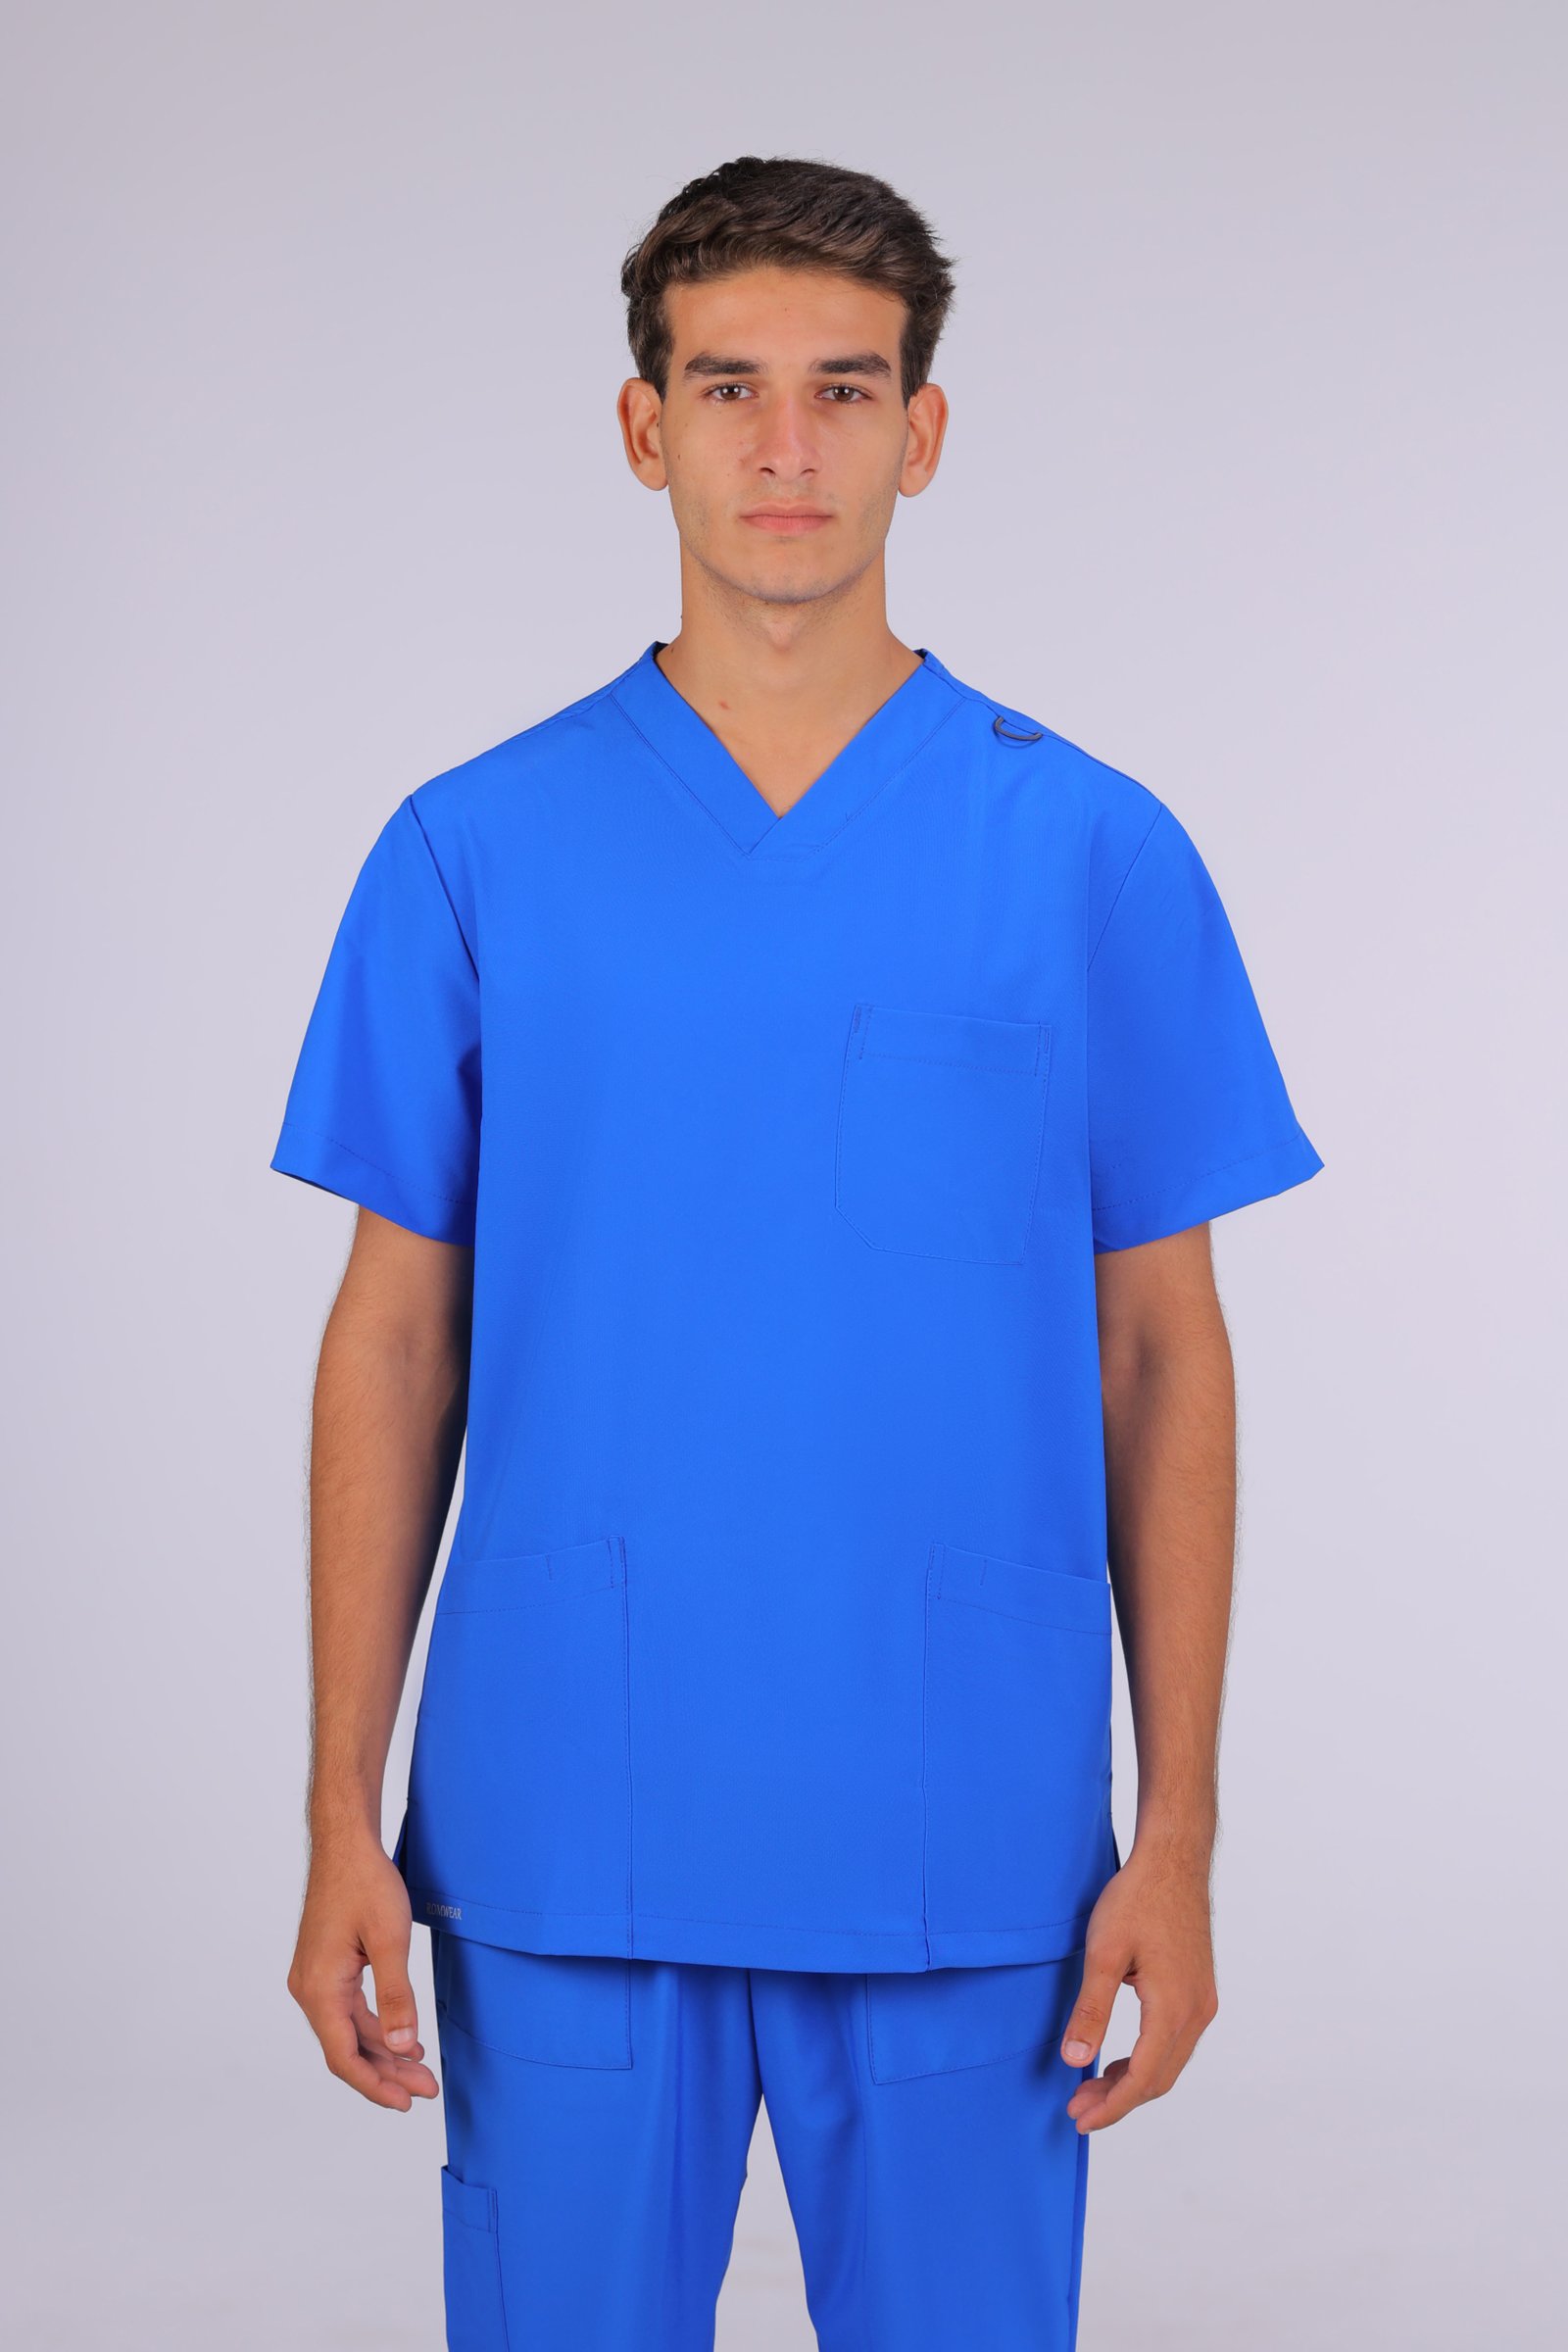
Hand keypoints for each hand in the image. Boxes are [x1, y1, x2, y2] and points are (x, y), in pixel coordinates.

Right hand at [287, 1836, 438, 2108]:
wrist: (345, 1844)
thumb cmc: (365, 1884)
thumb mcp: (390, 1940)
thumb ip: (397, 1996)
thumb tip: (403, 2047)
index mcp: (319, 1989)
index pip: (344, 2056)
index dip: (374, 2085)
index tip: (405, 2103)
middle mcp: (310, 1989)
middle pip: (348, 2049)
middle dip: (387, 2072)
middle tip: (427, 2089)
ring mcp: (315, 1979)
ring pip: (350, 2032)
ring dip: (384, 2052)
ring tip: (421, 2070)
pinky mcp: (326, 1969)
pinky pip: (349, 2011)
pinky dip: (376, 2028)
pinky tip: (402, 2038)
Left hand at [1059, 1840, 1219, 2132]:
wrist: (1174, 1860)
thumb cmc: (1137, 1899)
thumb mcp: (1104, 1953)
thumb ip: (1091, 2009)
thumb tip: (1074, 2060)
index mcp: (1174, 2008)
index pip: (1143, 2079)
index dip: (1111, 2107)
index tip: (1079, 2119)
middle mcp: (1197, 2012)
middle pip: (1159, 2079)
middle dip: (1118, 2100)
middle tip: (1077, 2107)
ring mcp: (1203, 2002)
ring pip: (1169, 2063)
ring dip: (1133, 2082)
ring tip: (1092, 2088)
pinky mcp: (1199, 1991)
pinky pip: (1175, 2043)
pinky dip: (1147, 2060)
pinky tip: (1120, 2059)